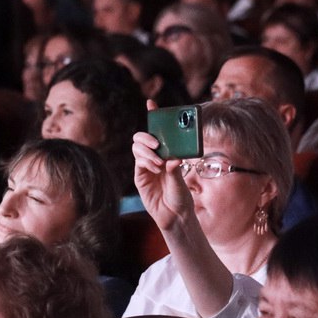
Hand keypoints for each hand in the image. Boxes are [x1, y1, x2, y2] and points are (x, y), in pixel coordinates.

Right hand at [133, 99, 192, 232]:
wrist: (174, 215)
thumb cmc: (180, 196)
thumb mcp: (181, 179)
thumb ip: (175, 167)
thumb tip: (173, 156)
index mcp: (166, 153)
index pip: (157, 131)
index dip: (152, 116)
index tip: (151, 103)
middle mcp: (154, 157)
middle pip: (142, 138)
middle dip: (147, 137)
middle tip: (157, 144)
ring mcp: (145, 166)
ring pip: (137, 149)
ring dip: (148, 152)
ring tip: (159, 163)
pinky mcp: (140, 177)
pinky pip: (138, 163)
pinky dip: (146, 163)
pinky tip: (156, 169)